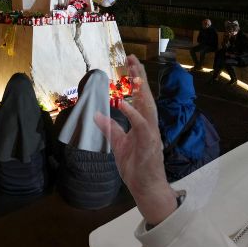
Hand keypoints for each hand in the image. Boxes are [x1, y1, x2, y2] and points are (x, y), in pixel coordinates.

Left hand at [94, 55, 176, 225]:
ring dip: (140, 89)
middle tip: (131, 58)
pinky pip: (141, 125)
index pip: (140, 96)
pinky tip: (123, 102)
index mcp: (143, 123)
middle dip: (139, 76)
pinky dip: (133, 113)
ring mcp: (151, 133)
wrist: (147, 188)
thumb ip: (110, 128)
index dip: (135, 79)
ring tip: (133, 73)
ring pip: (148, 106)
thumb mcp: (118, 144)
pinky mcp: (149, 143)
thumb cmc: (136, 167)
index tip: (129, 63)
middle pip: (146, 95)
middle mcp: (150, 124)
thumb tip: (96, 114)